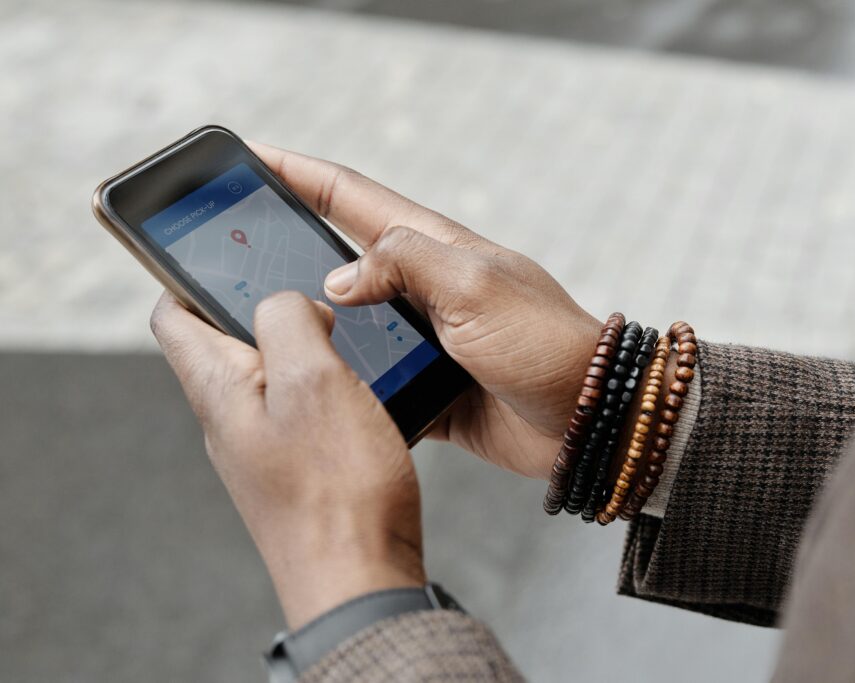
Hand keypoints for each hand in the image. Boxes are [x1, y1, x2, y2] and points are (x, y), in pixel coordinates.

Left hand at [150, 291, 424, 628]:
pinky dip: (328, 386)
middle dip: (263, 306)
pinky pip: (303, 410)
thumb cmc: (337, 489)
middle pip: (225, 341)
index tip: (232, 252)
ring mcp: (263, 448)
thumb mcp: (312, 380)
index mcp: (218, 389)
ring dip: (305, 347)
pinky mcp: (298, 470)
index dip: (191, 274)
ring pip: (270, 375)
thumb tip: (286, 302)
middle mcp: (230, 420)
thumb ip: (287, 320)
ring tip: (348, 337)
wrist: (361, 579)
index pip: (172, 315)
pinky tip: (364, 389)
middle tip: (313, 290)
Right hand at [251, 143, 600, 478]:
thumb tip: (338, 278)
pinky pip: (372, 378)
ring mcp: (425, 338)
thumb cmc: (546, 343)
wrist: (590, 419)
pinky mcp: (428, 387)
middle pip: (340, 256)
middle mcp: (424, 288)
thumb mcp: (474, 286)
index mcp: (434, 247)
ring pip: (349, 323)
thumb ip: (403, 265)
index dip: (297, 172)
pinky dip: (343, 380)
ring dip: (308, 320)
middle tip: (230, 246)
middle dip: (286, 246)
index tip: (248, 155)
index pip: (350, 197)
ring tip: (251, 324)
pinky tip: (308, 387)